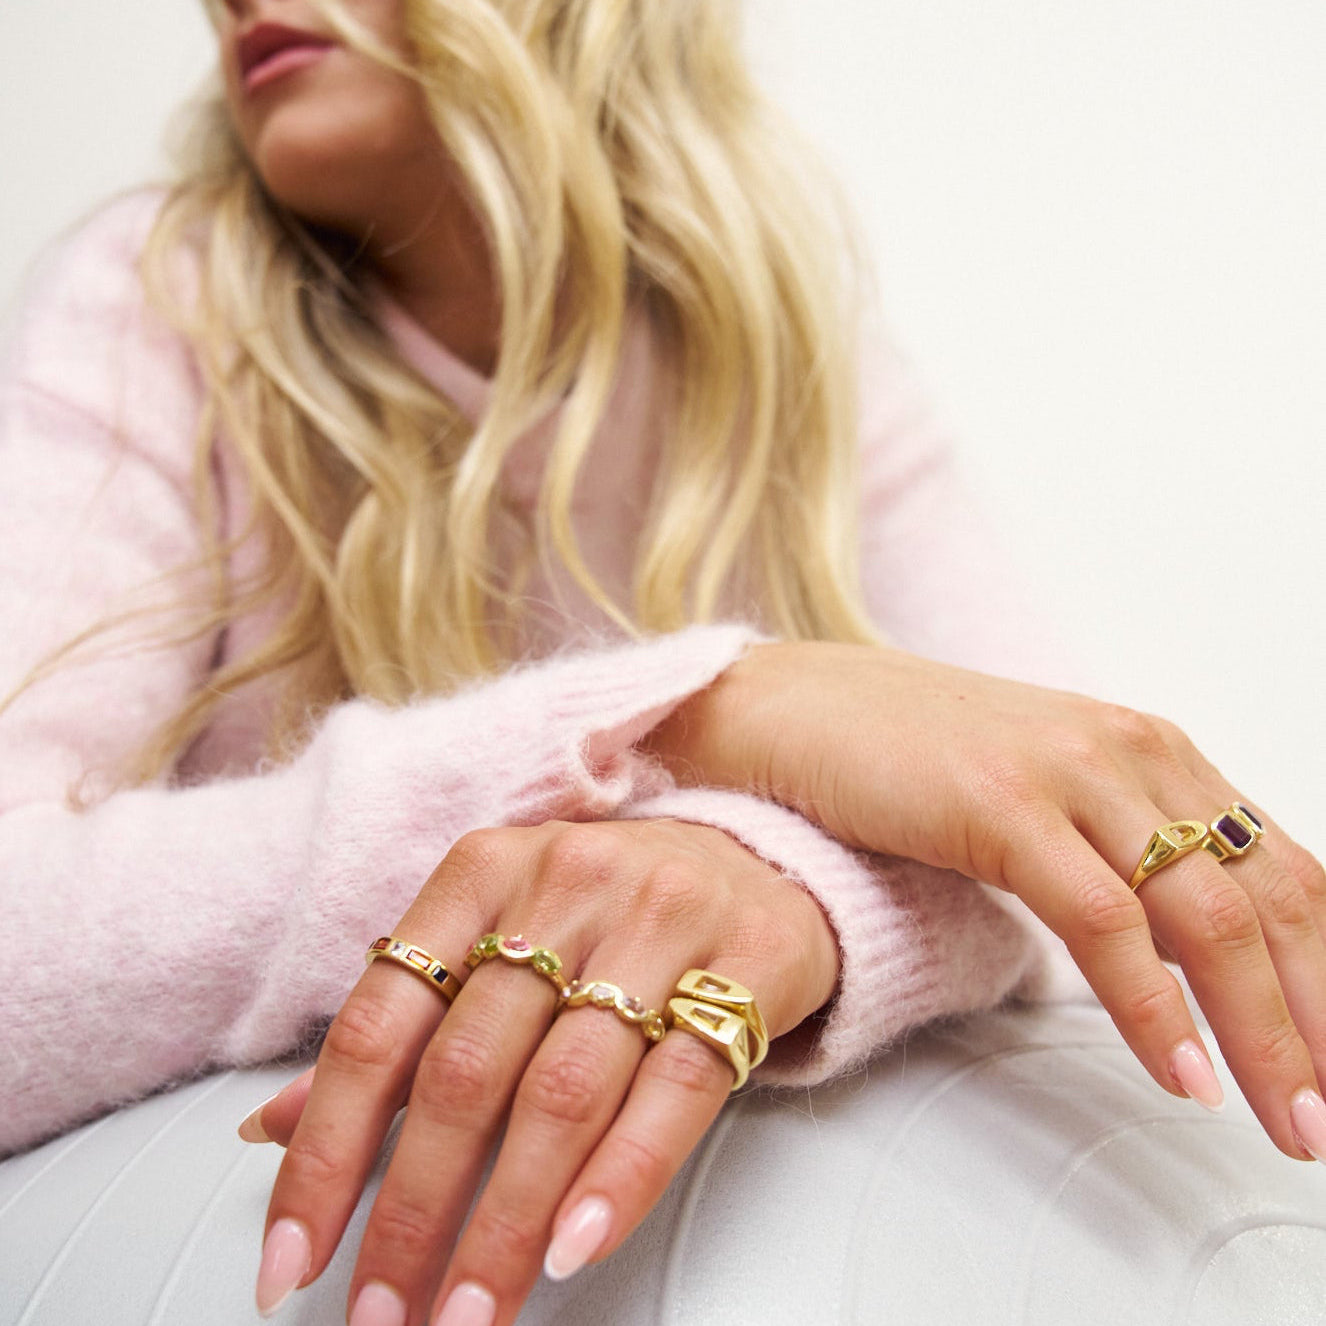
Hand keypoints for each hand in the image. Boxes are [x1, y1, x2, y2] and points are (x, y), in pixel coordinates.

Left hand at [250, 817, 836, 1323]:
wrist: (756, 858)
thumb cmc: (605, 912)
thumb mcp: (493, 935)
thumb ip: (399, 1027)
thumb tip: (274, 1127)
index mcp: (481, 873)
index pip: (380, 1024)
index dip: (328, 1152)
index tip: (294, 1258)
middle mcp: (564, 885)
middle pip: (466, 1069)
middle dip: (414, 1210)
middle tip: (386, 1312)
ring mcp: (659, 920)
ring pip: (564, 1089)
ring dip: (506, 1220)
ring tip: (471, 1310)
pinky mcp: (745, 964)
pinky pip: (676, 1086)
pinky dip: (619, 1177)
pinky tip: (573, 1246)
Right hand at [645, 640, 1325, 1162]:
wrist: (796, 706)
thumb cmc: (907, 757)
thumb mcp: (1043, 794)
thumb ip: (1120, 851)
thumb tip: (1188, 958)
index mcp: (1151, 750)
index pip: (1286, 867)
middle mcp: (1130, 750)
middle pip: (1271, 898)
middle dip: (1316, 1016)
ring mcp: (1068, 771)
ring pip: (1206, 918)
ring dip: (1262, 1034)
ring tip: (1285, 1118)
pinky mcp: (1003, 803)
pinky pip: (1105, 924)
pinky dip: (1154, 1011)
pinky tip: (1180, 1075)